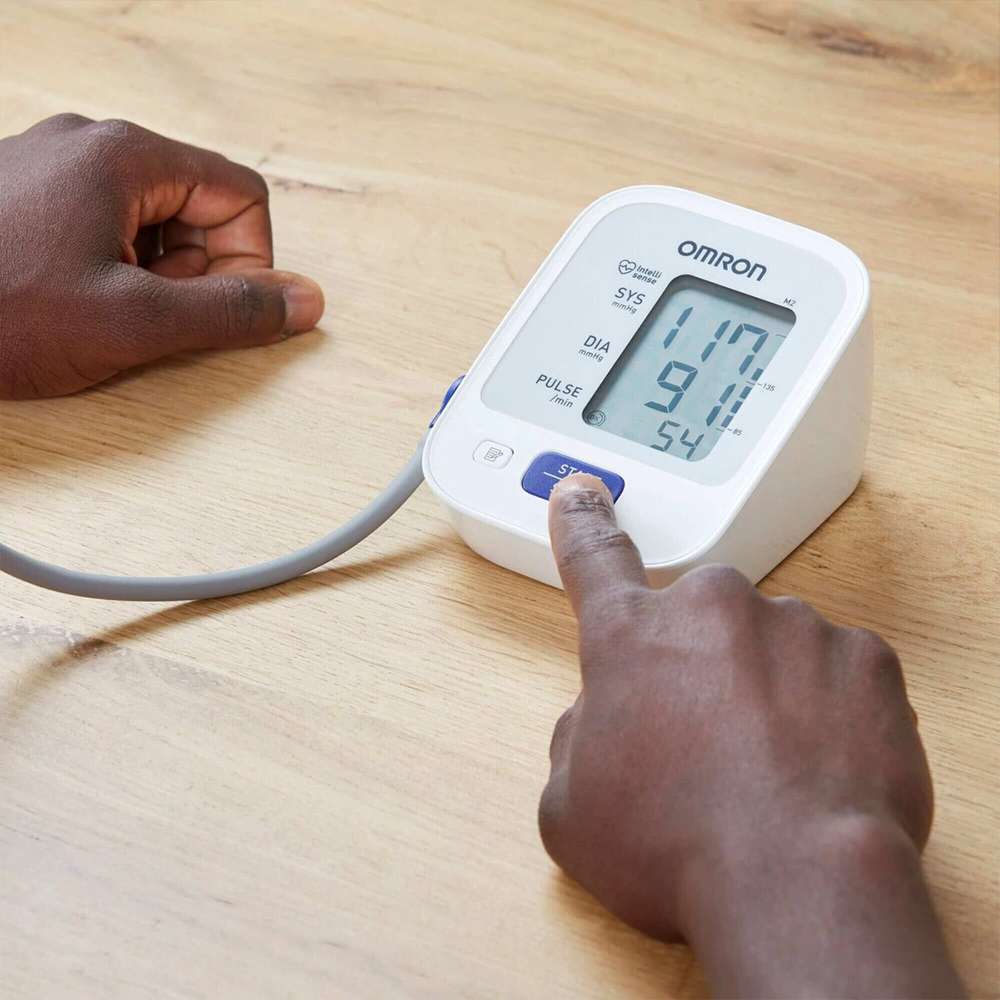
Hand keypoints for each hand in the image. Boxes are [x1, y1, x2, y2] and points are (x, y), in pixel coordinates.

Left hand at [0, 114, 323, 398]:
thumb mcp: (132, 322)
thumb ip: (232, 312)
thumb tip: (306, 302)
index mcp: (124, 155)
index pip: (242, 196)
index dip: (249, 262)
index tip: (218, 309)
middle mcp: (90, 147)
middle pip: (198, 207)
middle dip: (193, 272)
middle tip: (148, 315)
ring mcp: (53, 169)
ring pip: (153, 223)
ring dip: (153, 278)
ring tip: (102, 313)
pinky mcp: (28, 200)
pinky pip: (105, 230)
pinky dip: (111, 273)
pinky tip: (72, 305)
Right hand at [539, 475, 963, 997]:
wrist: (795, 885)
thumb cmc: (675, 849)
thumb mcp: (572, 809)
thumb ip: (576, 740)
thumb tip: (599, 718)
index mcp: (631, 637)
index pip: (594, 558)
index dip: (583, 522)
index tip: (581, 490)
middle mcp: (710, 610)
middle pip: (696, 624)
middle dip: (697, 668)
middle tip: (704, 743)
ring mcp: (793, 626)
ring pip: (768, 646)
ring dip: (764, 691)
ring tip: (764, 770)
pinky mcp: (864, 657)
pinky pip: (834, 670)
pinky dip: (825, 709)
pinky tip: (815, 764)